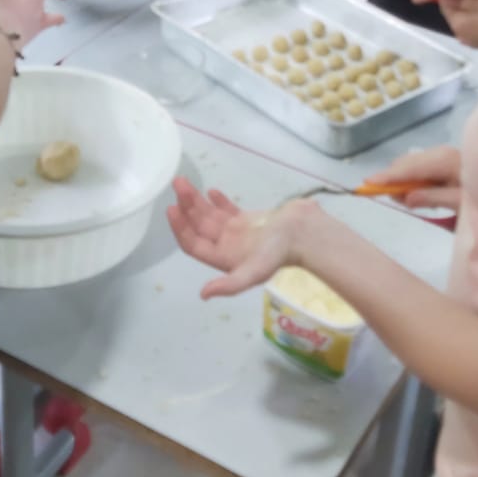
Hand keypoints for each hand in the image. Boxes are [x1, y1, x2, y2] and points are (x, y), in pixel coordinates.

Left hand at [167, 178, 331, 298]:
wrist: (305, 233)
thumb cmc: (278, 251)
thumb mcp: (253, 271)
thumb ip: (229, 285)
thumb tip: (203, 295)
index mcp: (225, 259)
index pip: (194, 244)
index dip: (180, 229)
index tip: (171, 209)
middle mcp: (228, 246)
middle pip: (199, 226)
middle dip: (187, 207)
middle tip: (178, 185)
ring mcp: (238, 232)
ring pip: (209, 215)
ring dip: (196, 200)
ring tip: (185, 182)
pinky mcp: (249, 220)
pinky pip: (227, 209)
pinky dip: (218, 200)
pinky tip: (211, 191)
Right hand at [363, 147, 461, 212]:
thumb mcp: (460, 202)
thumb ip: (432, 198)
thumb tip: (406, 197)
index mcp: (445, 160)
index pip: (410, 168)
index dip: (388, 176)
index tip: (367, 183)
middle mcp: (440, 152)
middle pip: (406, 163)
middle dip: (393, 179)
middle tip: (390, 199)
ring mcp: (440, 154)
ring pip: (410, 164)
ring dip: (402, 181)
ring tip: (405, 199)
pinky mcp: (441, 159)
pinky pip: (418, 167)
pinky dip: (411, 179)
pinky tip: (416, 192)